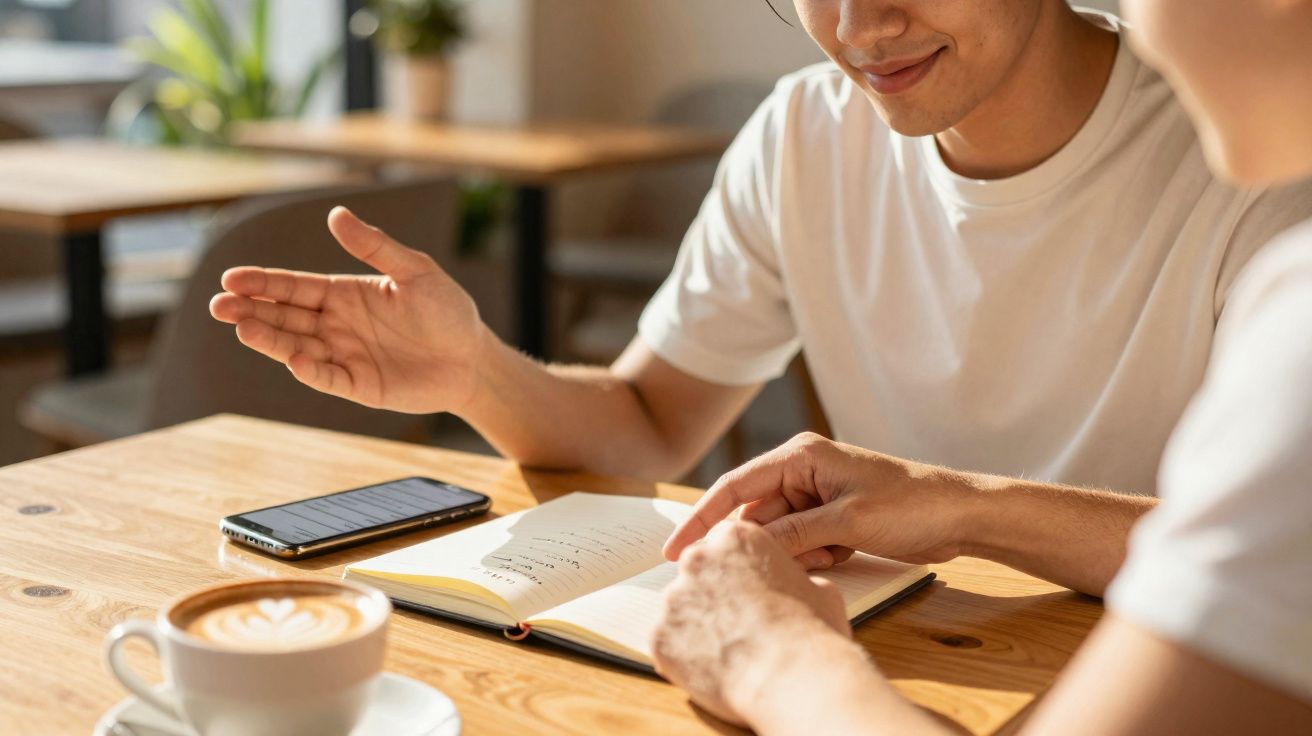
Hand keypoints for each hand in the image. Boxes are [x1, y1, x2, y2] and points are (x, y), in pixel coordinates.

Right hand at [209, 207, 487, 413]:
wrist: (473, 358)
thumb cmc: (447, 310)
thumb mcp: (415, 271)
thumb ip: (375, 247)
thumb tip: (335, 214)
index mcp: (344, 294)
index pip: (294, 287)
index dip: (263, 283)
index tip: (230, 278)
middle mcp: (336, 325)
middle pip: (285, 316)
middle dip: (252, 310)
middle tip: (218, 305)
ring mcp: (345, 356)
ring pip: (297, 346)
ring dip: (270, 339)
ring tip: (241, 327)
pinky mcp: (359, 386)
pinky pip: (329, 377)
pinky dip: (311, 371)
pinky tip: (294, 359)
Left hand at [651, 521, 856, 725]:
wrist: (794, 679)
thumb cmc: (813, 633)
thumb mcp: (819, 591)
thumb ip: (795, 580)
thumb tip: (800, 587)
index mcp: (736, 538)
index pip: (723, 543)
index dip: (735, 568)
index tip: (743, 587)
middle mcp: (697, 560)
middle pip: (696, 572)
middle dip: (711, 594)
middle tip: (736, 622)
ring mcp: (673, 598)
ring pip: (679, 609)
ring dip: (697, 626)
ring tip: (729, 653)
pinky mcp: (658, 636)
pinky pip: (667, 643)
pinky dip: (684, 656)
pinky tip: (713, 670)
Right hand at [663, 433, 972, 569]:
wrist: (961, 515)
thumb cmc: (912, 503)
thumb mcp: (846, 522)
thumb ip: (793, 533)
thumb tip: (746, 545)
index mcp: (800, 456)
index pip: (736, 486)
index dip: (703, 518)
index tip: (677, 551)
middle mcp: (803, 472)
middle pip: (756, 514)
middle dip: (761, 544)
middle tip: (763, 567)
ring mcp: (817, 497)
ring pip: (779, 534)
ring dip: (796, 554)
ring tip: (833, 554)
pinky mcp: (831, 519)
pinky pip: (802, 544)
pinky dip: (814, 558)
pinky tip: (843, 556)